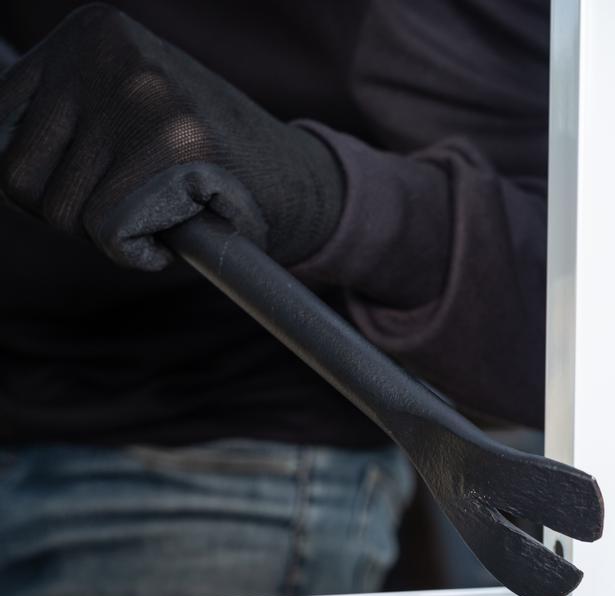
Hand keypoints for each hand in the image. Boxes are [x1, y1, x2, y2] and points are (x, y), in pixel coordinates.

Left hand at [0, 3, 342, 269]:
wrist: (295, 181)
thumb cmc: (198, 160)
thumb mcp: (119, 109)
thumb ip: (57, 118)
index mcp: (91, 32)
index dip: (39, 177)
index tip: (93, 180)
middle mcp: (111, 54)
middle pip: (15, 173)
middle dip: (65, 209)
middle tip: (128, 202)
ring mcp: (143, 97)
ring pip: (57, 209)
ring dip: (101, 232)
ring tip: (154, 208)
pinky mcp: (173, 149)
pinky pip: (107, 232)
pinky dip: (135, 252)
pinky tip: (172, 229)